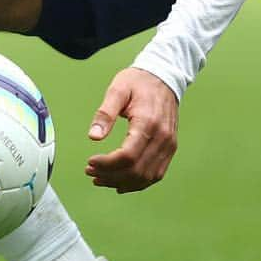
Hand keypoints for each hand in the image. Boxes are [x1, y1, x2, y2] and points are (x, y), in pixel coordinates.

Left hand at [85, 67, 178, 191]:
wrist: (163, 77)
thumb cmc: (138, 82)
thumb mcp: (117, 90)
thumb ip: (105, 113)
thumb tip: (93, 136)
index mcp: (148, 123)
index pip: (127, 156)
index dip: (107, 164)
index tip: (90, 162)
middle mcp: (162, 138)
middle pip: (136, 170)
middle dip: (110, 175)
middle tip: (89, 172)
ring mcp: (169, 145)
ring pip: (146, 176)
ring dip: (122, 182)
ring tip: (99, 179)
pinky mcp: (170, 148)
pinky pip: (155, 174)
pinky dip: (137, 183)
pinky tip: (120, 183)